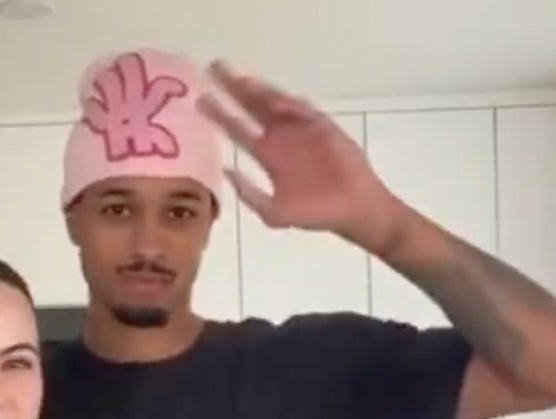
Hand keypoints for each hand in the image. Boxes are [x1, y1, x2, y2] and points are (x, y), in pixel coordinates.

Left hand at [199, 60, 407, 249]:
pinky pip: (304, 112)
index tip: (200, 99)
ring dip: (258, 90)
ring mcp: (302, 130)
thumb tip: (227, 171)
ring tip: (238, 79)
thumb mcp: (275, 214)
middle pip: (252, 107)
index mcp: (269, 156)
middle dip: (233, 88)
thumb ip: (251, 195)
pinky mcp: (323, 128)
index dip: (220, 115)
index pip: (238, 129)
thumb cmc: (317, 214)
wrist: (355, 211)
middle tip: (213, 67)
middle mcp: (282, 138)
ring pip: (275, 103)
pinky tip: (274, 102)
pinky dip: (290, 106)